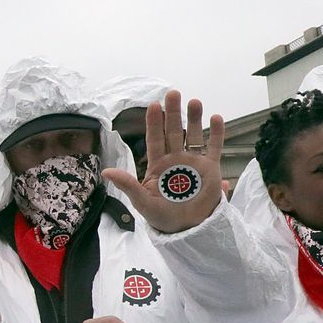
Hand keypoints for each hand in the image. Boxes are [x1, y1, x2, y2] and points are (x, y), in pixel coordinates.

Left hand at [102, 89, 224, 235]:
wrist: (187, 229)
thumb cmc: (161, 216)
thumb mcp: (142, 202)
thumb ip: (127, 185)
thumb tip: (106, 171)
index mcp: (157, 164)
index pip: (154, 139)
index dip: (154, 123)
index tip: (154, 105)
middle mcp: (175, 159)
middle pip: (173, 131)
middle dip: (173, 113)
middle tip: (173, 93)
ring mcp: (193, 162)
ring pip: (194, 135)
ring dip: (194, 119)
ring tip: (194, 101)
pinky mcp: (211, 168)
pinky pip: (214, 147)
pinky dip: (216, 133)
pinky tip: (216, 117)